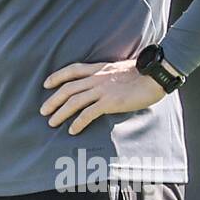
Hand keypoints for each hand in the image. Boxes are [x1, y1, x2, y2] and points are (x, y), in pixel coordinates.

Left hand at [39, 60, 166, 135]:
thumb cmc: (143, 74)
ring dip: (60, 113)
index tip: (46, 84)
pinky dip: (78, 122)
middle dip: (53, 100)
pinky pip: (88, 113)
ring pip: (74, 101)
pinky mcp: (110, 102)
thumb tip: (103, 84)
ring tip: (52, 122)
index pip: (71, 70)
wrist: (156, 75)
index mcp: (99, 68)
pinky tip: (72, 130)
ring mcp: (102, 90)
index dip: (56, 76)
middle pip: (67, 88)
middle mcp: (97, 78)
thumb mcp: (119, 69)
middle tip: (43, 111)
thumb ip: (107, 75)